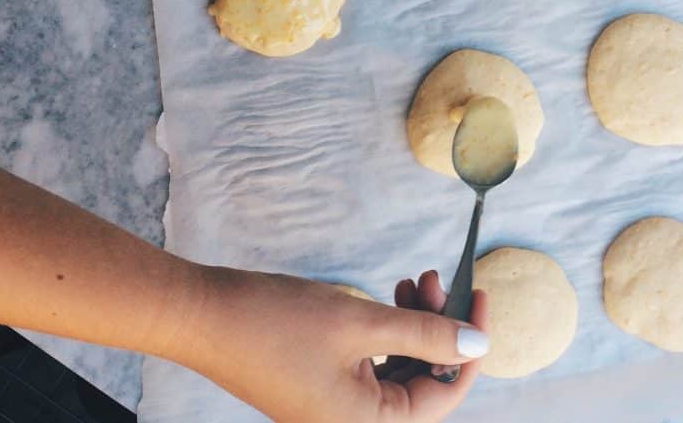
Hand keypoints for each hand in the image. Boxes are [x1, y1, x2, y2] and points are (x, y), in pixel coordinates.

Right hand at [174, 266, 488, 422]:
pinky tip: (391, 296)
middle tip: (435, 276)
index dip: (468, 347)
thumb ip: (425, 335)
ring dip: (414, 323)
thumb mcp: (361, 323)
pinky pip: (373, 363)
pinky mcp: (321, 384)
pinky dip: (388, 330)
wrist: (203, 315)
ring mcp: (335, 405)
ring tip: (414, 278)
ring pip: (399, 367)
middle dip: (438, 326)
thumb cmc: (275, 322)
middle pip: (422, 380)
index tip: (479, 298)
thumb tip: (477, 344)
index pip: (443, 394)